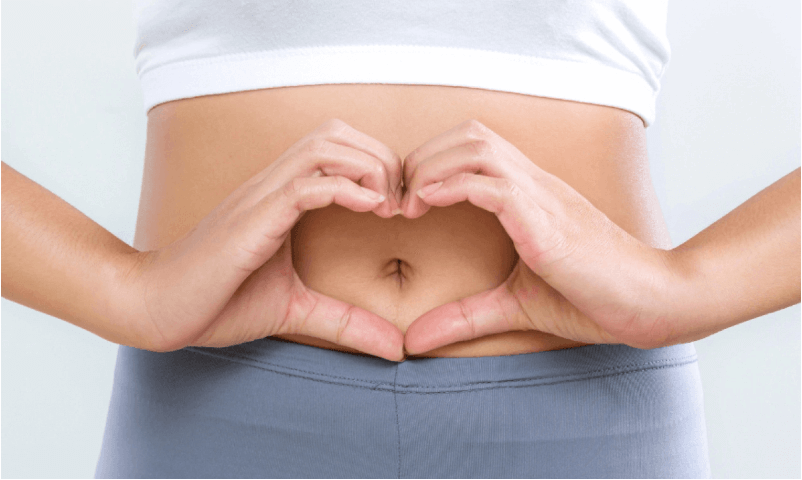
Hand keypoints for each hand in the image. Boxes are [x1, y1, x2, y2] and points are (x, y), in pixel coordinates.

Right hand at [124, 119, 405, 360]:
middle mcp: (272, 186)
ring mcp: (260, 197)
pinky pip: (303, 185)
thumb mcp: (296, 309)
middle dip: (381, 157)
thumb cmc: (218, 302)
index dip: (378, 165)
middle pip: (336, 133)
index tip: (401, 205)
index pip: (338, 148)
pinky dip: (343, 188)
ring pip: (323, 147)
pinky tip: (370, 209)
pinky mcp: (252, 218)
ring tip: (387, 205)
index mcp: (282, 196)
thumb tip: (395, 347)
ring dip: (367, 167)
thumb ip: (346, 321)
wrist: (158, 309)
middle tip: (402, 202)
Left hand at [400, 120, 676, 353]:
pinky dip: (452, 185)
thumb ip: (465, 316)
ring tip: (408, 202)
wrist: (652, 303)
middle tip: (397, 197)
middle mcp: (534, 184)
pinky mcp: (546, 222)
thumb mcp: (514, 306)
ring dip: (431, 167)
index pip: (474, 146)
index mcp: (529, 194)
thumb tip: (413, 339)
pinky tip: (427, 204)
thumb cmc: (592, 298)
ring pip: (476, 147)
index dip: (431, 162)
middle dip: (422, 156)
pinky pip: (493, 184)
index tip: (405, 199)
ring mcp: (542, 197)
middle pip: (469, 133)